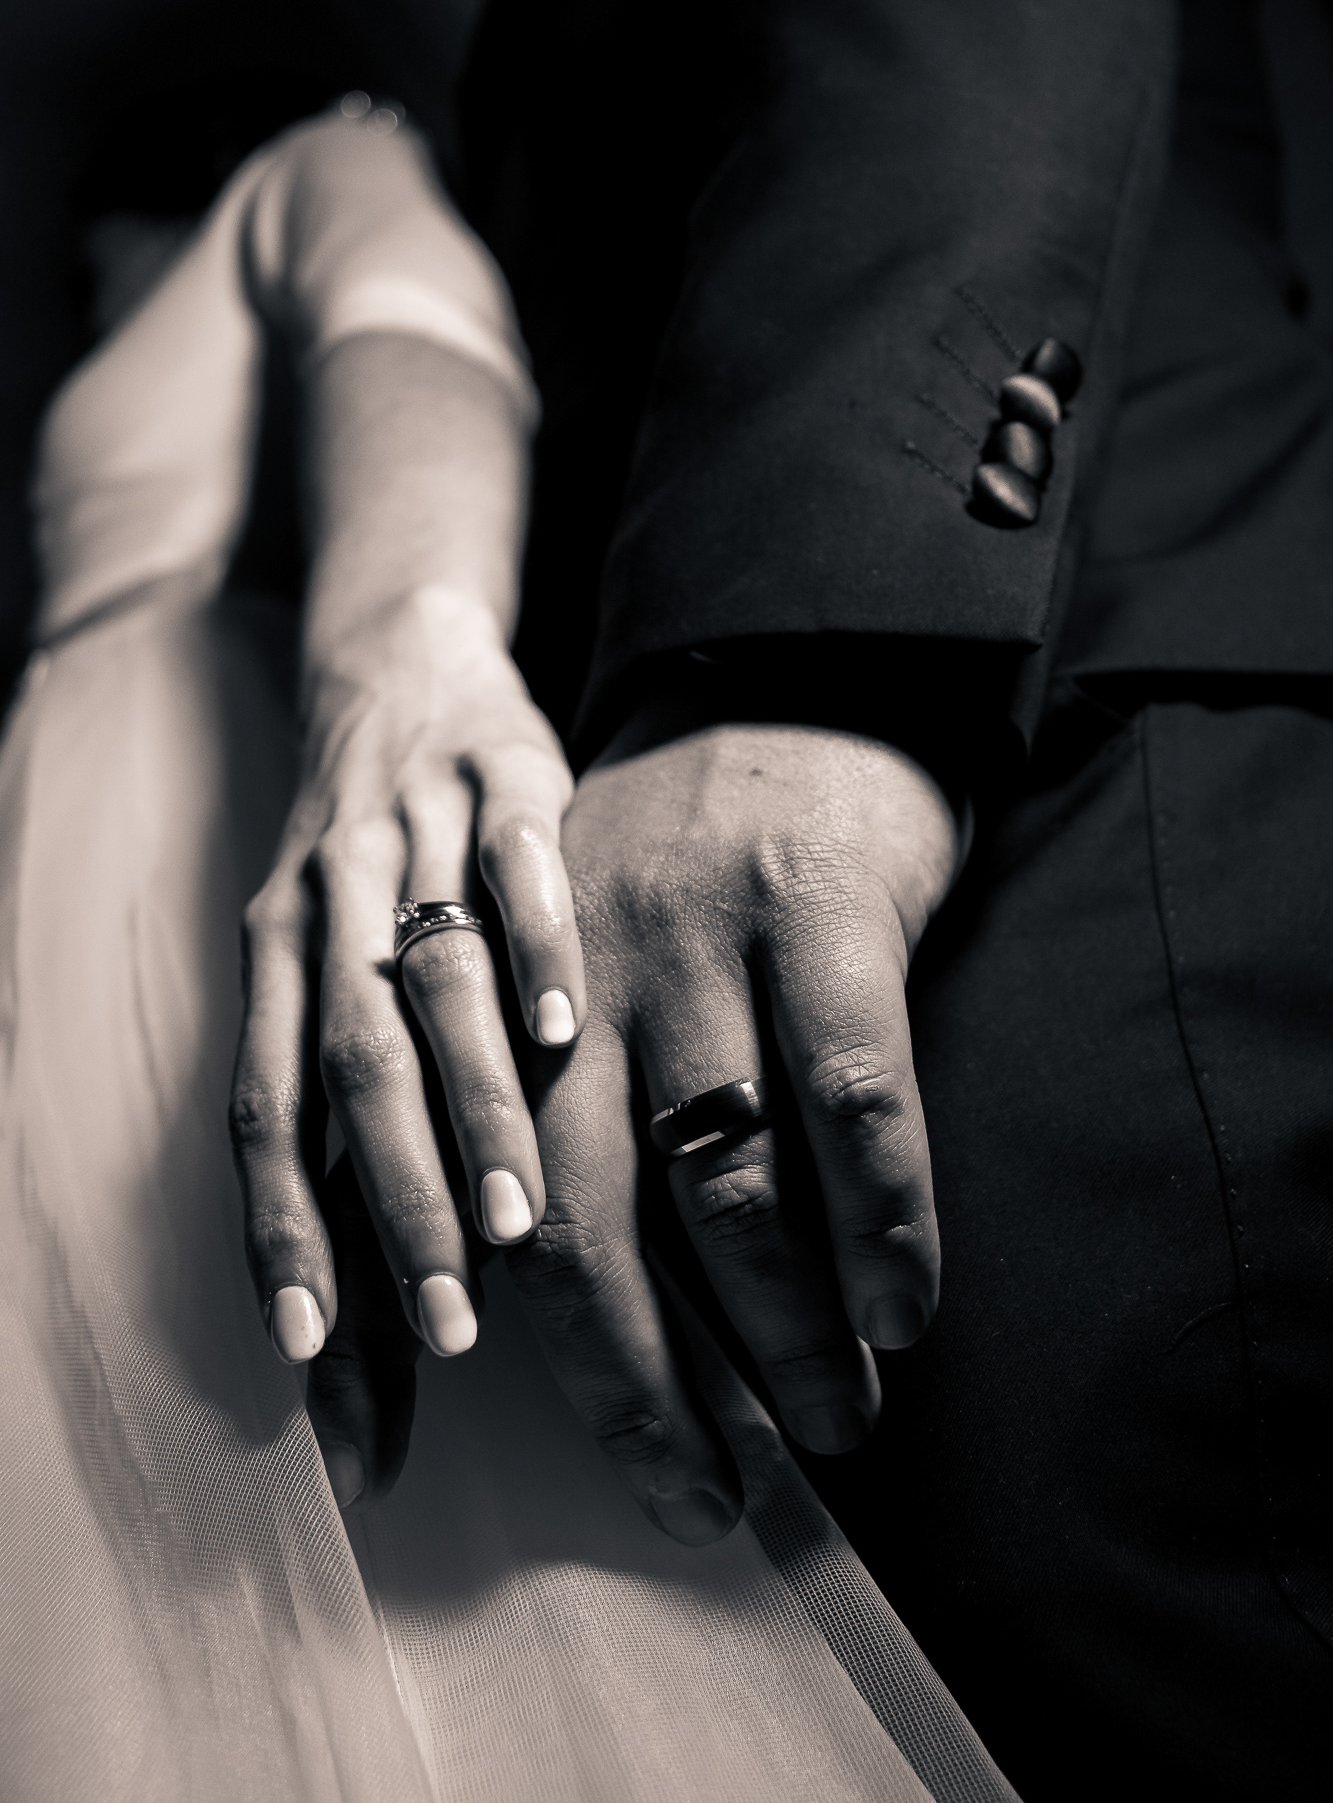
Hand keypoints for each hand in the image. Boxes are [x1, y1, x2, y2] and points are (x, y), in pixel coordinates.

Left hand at [229, 586, 585, 1483]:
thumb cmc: (367, 864)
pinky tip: (570, 1027)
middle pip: (350, 1070)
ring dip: (474, 1106)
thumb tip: (352, 1294)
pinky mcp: (503, 778)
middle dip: (396, 1205)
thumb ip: (347, 1113)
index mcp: (276, 958)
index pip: (265, 1115)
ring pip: (434, 984)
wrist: (399, 670)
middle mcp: (330, 903)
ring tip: (523, 1219)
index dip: (282, 1233)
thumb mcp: (329, 965)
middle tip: (451, 1322)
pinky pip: (520, 867)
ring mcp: (416, 838)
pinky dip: (539, 944)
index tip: (312, 1351)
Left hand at [505, 711, 960, 1542]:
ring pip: (725, 1184)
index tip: (636, 1476)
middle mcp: (577, 980)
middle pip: (584, 1229)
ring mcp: (698, 938)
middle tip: (722, 1491)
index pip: (503, 1223)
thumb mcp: (584, 959)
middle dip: (650, 1391)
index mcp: (507, 1009)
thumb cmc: (689, 858)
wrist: (791, 672)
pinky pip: (850, 1100)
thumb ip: (565, 1105)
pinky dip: (883, 1224)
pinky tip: (905, 1304)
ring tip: (836, 1420)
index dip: (557, 1370)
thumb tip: (596, 1315)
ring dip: (783, 1333)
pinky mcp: (816, 903)